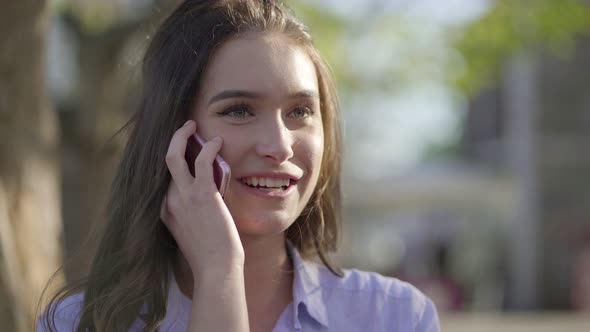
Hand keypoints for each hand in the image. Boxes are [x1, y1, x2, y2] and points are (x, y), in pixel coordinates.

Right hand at [160, 120, 243, 276]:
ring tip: (193, 125)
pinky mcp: (202, 194)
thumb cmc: (210, 255)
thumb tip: (203, 202)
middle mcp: (168, 201)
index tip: (182, 148)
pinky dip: (208, 147)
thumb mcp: (192, 233)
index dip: (172, 160)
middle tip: (184, 128)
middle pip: (163, 162)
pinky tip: (217, 141)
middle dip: (173, 142)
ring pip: (173, 156)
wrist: (216, 269)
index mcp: (164, 211)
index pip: (162, 178)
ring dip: (182, 136)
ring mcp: (182, 197)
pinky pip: (200, 161)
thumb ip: (191, 215)